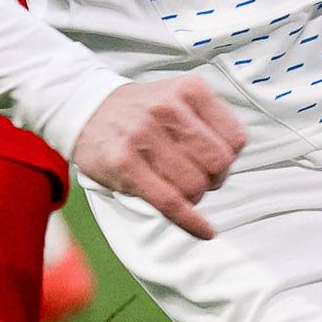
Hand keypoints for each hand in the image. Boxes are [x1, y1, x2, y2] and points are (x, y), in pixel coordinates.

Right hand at [72, 77, 246, 239]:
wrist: (86, 109)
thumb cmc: (140, 112)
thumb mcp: (179, 98)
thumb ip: (208, 122)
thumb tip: (228, 164)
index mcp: (190, 90)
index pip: (236, 139)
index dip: (229, 159)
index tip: (212, 162)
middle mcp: (169, 108)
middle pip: (218, 164)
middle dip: (212, 179)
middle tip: (194, 177)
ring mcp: (145, 135)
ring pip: (195, 185)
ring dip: (192, 196)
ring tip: (175, 185)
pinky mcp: (126, 163)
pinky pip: (170, 202)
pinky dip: (191, 222)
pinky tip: (203, 231)